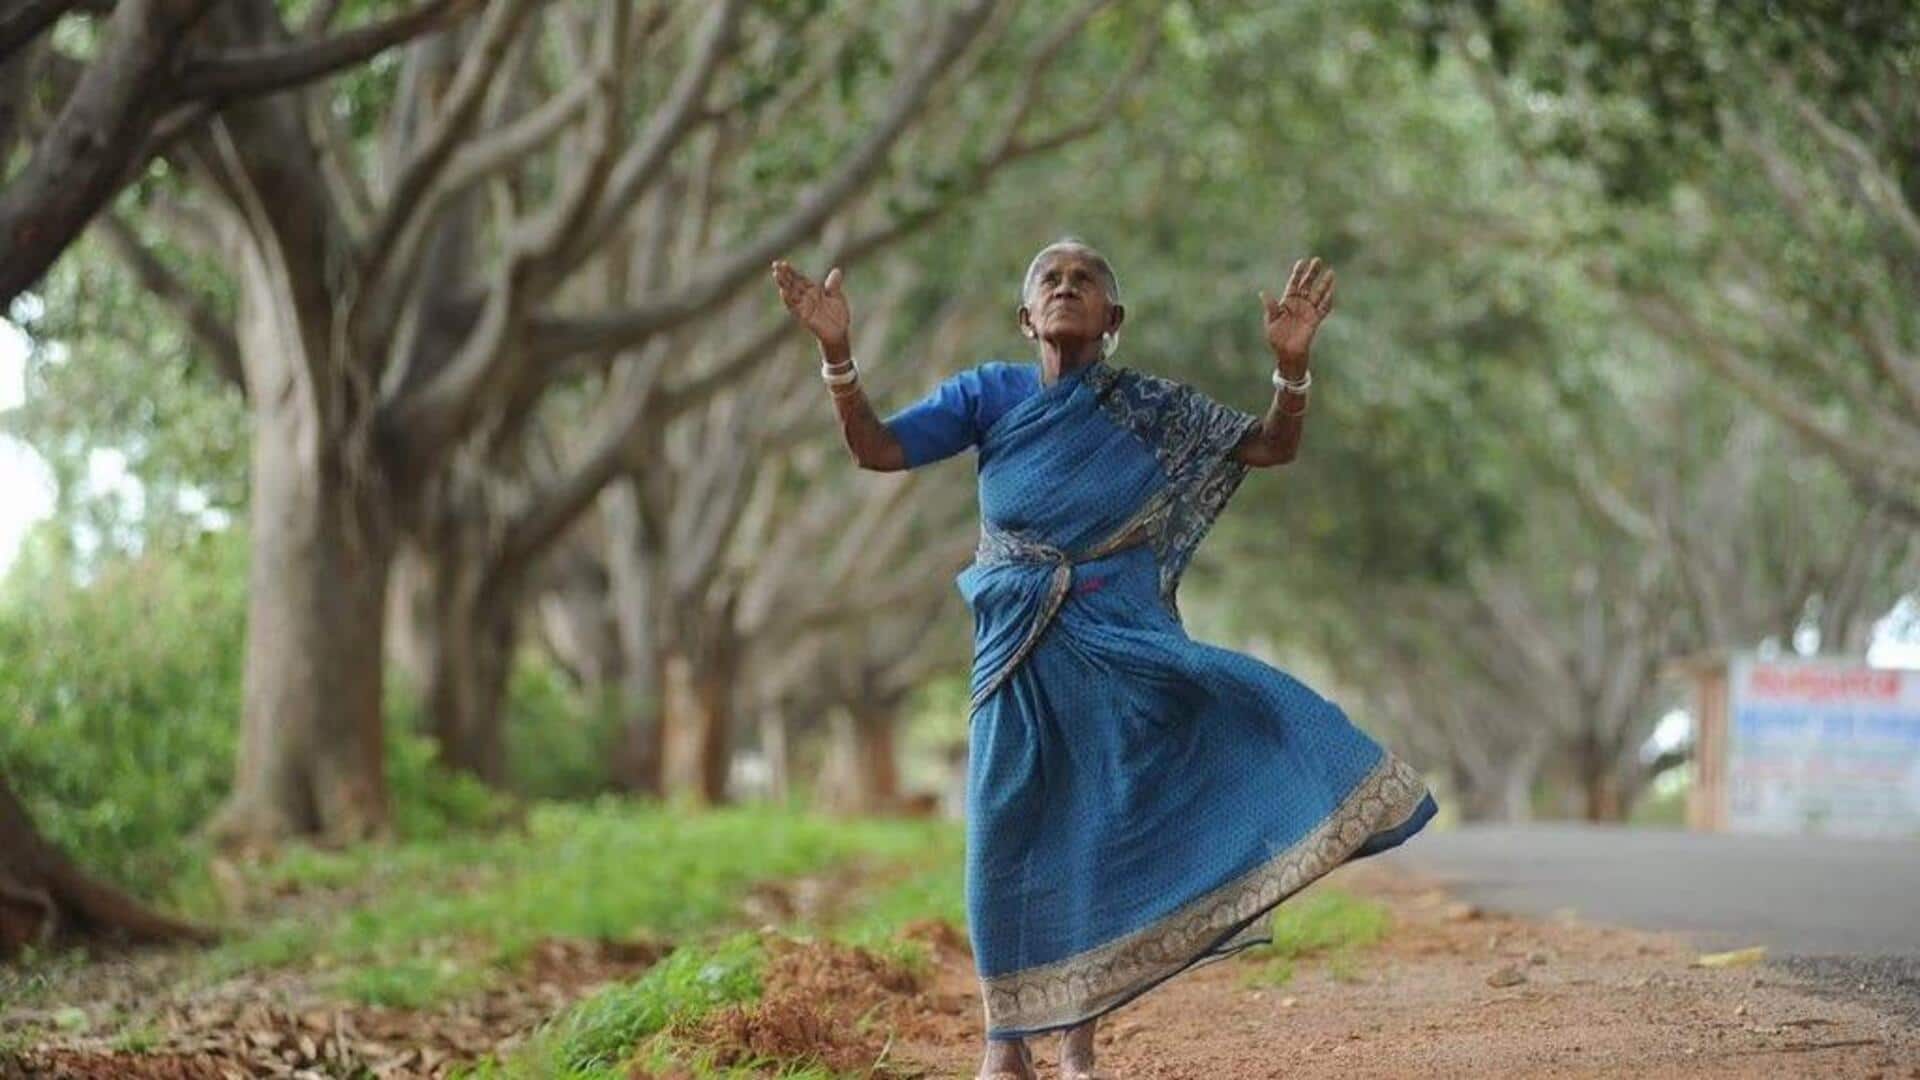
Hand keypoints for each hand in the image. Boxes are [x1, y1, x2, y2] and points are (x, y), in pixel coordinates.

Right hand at [771, 259, 849, 352]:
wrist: (839, 333)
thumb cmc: (836, 316)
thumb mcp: (836, 297)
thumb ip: (833, 285)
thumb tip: (836, 271)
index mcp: (812, 292)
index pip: (799, 279)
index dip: (790, 271)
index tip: (782, 263)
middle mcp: (806, 298)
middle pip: (792, 284)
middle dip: (784, 275)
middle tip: (775, 265)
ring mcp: (804, 307)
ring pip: (791, 294)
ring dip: (783, 285)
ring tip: (776, 275)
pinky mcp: (805, 317)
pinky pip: (795, 308)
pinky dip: (789, 300)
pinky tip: (782, 292)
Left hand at [1260, 256, 1335, 376]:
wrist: (1286, 353)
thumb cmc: (1276, 338)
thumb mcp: (1271, 321)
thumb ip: (1271, 307)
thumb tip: (1263, 293)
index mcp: (1287, 302)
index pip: (1294, 283)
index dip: (1298, 273)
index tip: (1302, 261)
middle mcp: (1299, 304)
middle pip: (1307, 285)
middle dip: (1312, 273)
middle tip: (1318, 260)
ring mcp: (1308, 311)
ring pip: (1318, 294)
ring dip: (1324, 284)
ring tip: (1331, 272)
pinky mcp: (1315, 320)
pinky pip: (1323, 309)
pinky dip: (1327, 301)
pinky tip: (1332, 292)